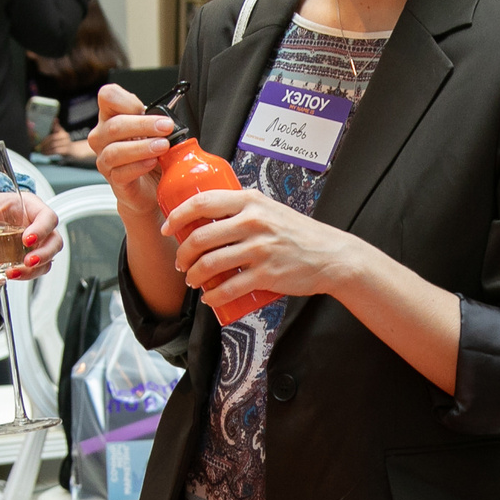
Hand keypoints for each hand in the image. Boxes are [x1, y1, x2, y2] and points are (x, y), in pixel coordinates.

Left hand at [0, 187, 62, 278]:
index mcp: (30, 206)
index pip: (47, 217)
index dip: (42, 229)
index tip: (27, 239)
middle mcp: (37, 225)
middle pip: (54, 242)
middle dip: (43, 255)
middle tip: (25, 262)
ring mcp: (35, 243)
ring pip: (47, 260)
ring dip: (32, 271)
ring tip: (10, 274)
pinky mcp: (26, 257)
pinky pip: (32, 270)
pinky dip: (19, 276)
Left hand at [41, 122, 75, 155]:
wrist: (71, 149)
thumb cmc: (62, 141)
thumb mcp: (59, 133)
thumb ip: (56, 127)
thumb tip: (55, 118)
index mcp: (62, 132)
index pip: (52, 134)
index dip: (46, 139)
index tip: (40, 142)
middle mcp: (65, 137)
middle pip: (52, 140)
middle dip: (45, 144)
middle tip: (39, 147)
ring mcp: (66, 144)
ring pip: (54, 146)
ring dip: (46, 149)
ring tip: (41, 151)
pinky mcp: (66, 150)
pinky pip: (56, 151)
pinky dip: (49, 152)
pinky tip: (45, 153)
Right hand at [89, 83, 172, 215]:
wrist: (149, 187)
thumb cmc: (150, 155)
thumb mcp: (155, 132)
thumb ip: (156, 120)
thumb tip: (168, 118)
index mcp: (112, 117)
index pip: (107, 97)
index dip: (125, 100)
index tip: (145, 108)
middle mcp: (103, 137)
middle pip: (114, 125)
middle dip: (143, 124)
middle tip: (166, 127)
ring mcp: (105, 160)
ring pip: (114, 151)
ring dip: (142, 147)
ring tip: (162, 147)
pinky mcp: (114, 181)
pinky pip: (120, 173)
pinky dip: (138, 166)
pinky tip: (152, 163)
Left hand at [164, 186, 356, 312]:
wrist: (330, 255)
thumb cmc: (298, 233)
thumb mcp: (269, 208)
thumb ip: (242, 208)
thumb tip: (206, 214)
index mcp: (250, 201)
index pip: (202, 203)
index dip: (177, 216)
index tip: (168, 228)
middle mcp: (253, 222)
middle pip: (200, 238)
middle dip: (183, 254)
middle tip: (181, 263)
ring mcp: (260, 249)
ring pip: (210, 264)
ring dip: (194, 276)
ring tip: (193, 281)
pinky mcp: (266, 274)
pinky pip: (229, 288)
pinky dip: (213, 296)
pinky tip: (210, 298)